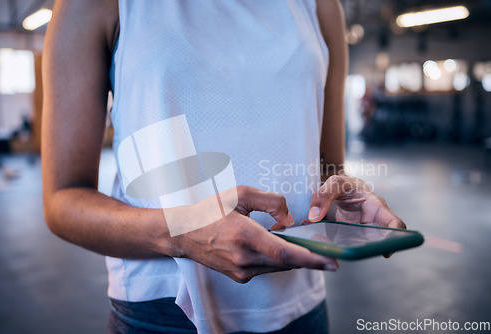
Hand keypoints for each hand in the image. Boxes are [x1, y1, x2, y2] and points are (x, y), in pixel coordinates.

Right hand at [175, 185, 338, 282]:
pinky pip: (267, 269)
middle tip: (325, 251)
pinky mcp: (239, 276)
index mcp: (245, 235)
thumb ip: (271, 201)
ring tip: (298, 243)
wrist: (183, 232)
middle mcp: (243, 258)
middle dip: (308, 257)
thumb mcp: (240, 194)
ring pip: (278, 267)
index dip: (311, 259)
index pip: (284, 253)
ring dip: (291, 257)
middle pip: (286, 262)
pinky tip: (274, 246)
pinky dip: (276, 259)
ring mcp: (241, 271)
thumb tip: (290, 220)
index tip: (332, 263)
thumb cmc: (210, 209)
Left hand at [307, 175, 405, 256]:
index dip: (396, 236)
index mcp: (375, 206)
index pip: (393, 222)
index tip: (387, 248)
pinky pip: (344, 246)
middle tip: (358, 254)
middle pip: (379, 241)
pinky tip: (321, 244)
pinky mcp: (348, 238)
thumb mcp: (335, 183)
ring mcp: (360, 232)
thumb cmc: (344, 185)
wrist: (338, 191)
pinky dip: (332, 246)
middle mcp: (372, 222)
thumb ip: (324, 196)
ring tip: (334, 251)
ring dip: (348, 250)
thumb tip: (314, 216)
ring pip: (360, 247)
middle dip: (372, 249)